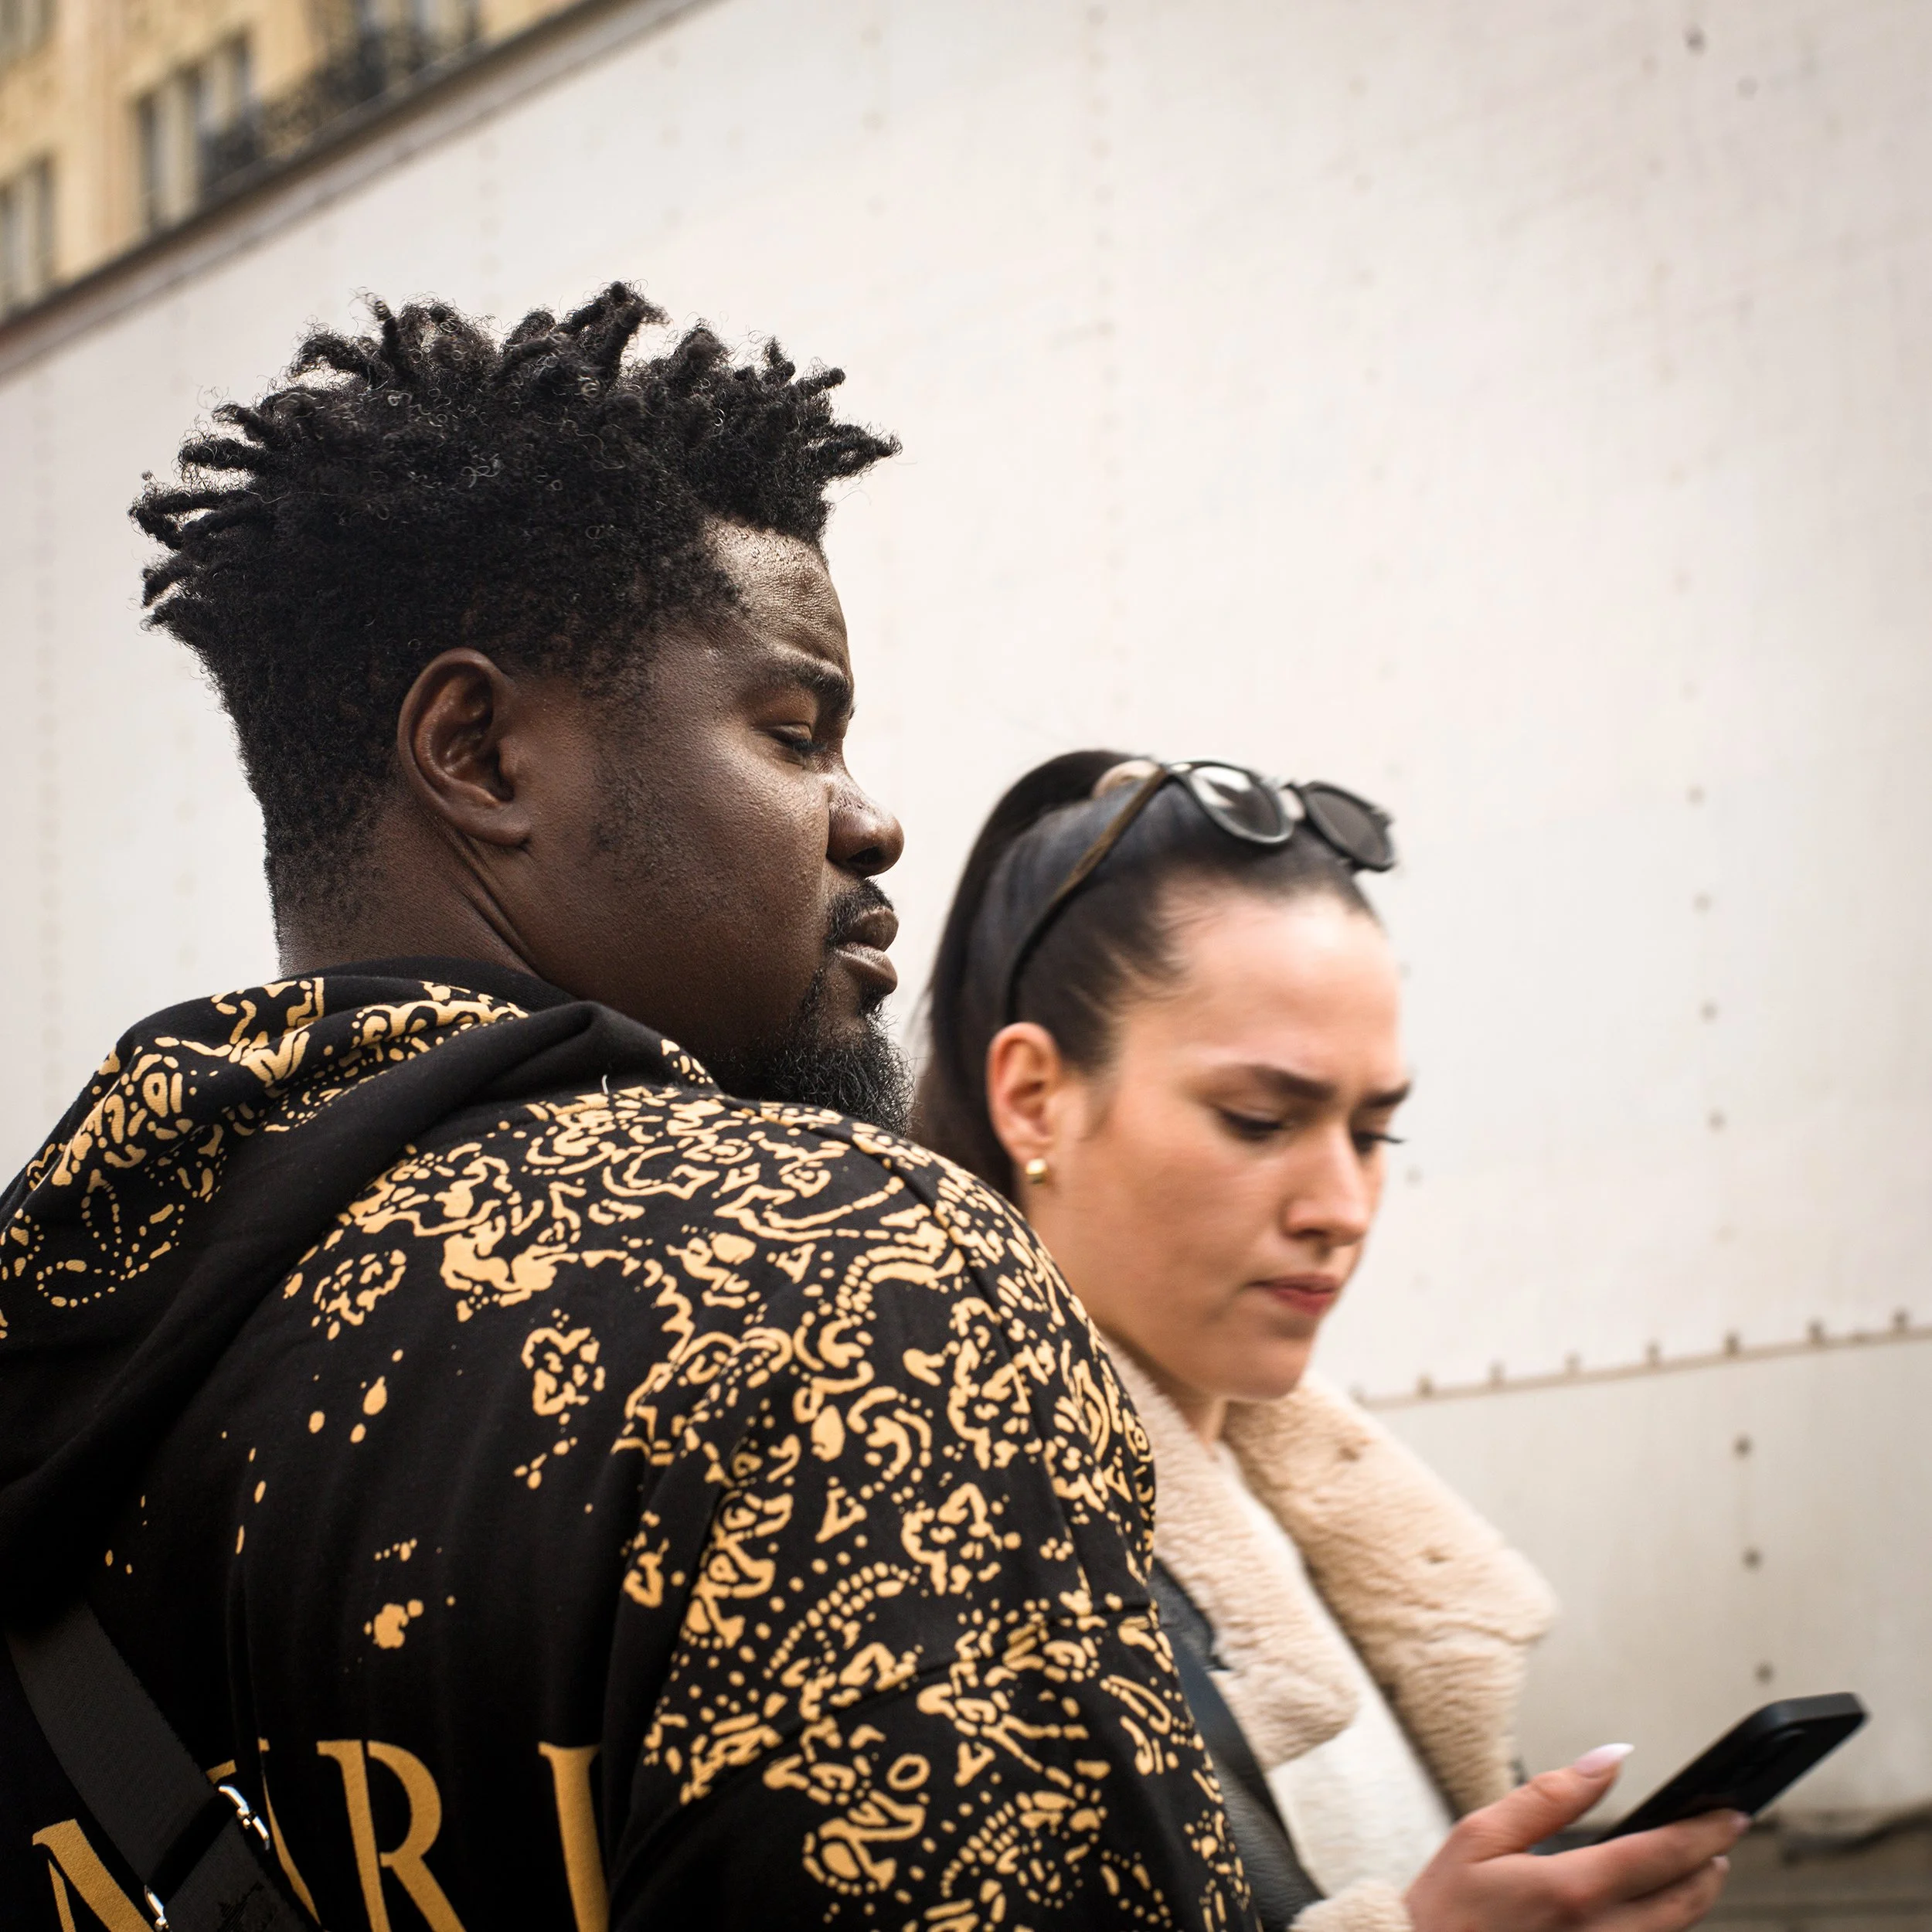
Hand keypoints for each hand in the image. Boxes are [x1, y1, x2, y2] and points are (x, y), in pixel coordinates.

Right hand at [1404, 1745, 1746, 1931]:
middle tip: (1722, 1837)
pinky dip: (1659, 1927)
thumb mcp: (1481, 1836)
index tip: (1730, 1812)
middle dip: (1709, 1868)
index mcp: (1569, 1892)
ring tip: (1696, 1870)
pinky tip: (1651, 1909)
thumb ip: (1552, 1797)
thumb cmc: (1443, 1909)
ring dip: (1692, 1901)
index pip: (1658, 1856)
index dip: (1702, 1832)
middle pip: (1681, 1905)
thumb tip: (1610, 1758)